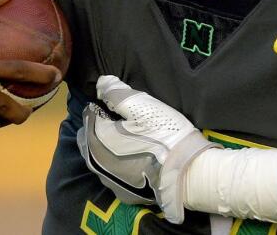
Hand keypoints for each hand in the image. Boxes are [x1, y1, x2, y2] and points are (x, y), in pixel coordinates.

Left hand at [78, 75, 217, 223]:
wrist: (187, 173)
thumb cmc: (163, 135)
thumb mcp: (142, 107)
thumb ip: (116, 93)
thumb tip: (100, 83)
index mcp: (96, 138)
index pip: (90, 115)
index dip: (105, 107)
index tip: (122, 108)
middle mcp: (95, 162)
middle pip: (90, 138)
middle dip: (101, 128)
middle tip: (126, 123)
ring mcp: (108, 181)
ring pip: (99, 157)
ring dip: (108, 147)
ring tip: (132, 141)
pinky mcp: (123, 193)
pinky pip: (113, 173)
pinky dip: (119, 164)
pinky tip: (137, 160)